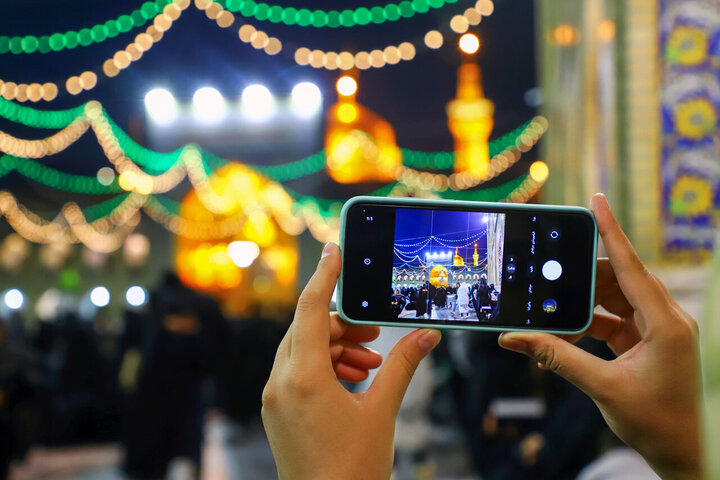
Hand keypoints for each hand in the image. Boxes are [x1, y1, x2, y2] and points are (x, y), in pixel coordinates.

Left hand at [261, 242, 441, 479]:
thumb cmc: (352, 471)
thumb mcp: (382, 412)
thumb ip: (404, 367)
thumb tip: (426, 337)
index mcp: (302, 377)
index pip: (311, 309)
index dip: (325, 275)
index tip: (334, 251)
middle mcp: (281, 383)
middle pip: (308, 329)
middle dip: (344, 324)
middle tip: (375, 331)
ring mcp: (276, 399)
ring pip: (304, 350)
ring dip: (338, 347)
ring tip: (371, 362)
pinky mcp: (279, 411)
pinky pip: (299, 373)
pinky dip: (327, 367)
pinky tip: (355, 380)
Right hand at [498, 193, 700, 479]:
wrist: (684, 455)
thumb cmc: (656, 423)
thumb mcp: (602, 387)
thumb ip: (556, 357)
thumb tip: (514, 339)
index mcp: (666, 323)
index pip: (632, 266)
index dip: (611, 231)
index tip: (596, 201)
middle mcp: (666, 319)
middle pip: (619, 280)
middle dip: (581, 278)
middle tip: (549, 275)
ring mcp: (658, 330)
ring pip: (614, 299)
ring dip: (583, 305)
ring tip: (553, 314)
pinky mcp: (648, 342)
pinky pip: (614, 320)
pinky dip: (588, 324)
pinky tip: (566, 334)